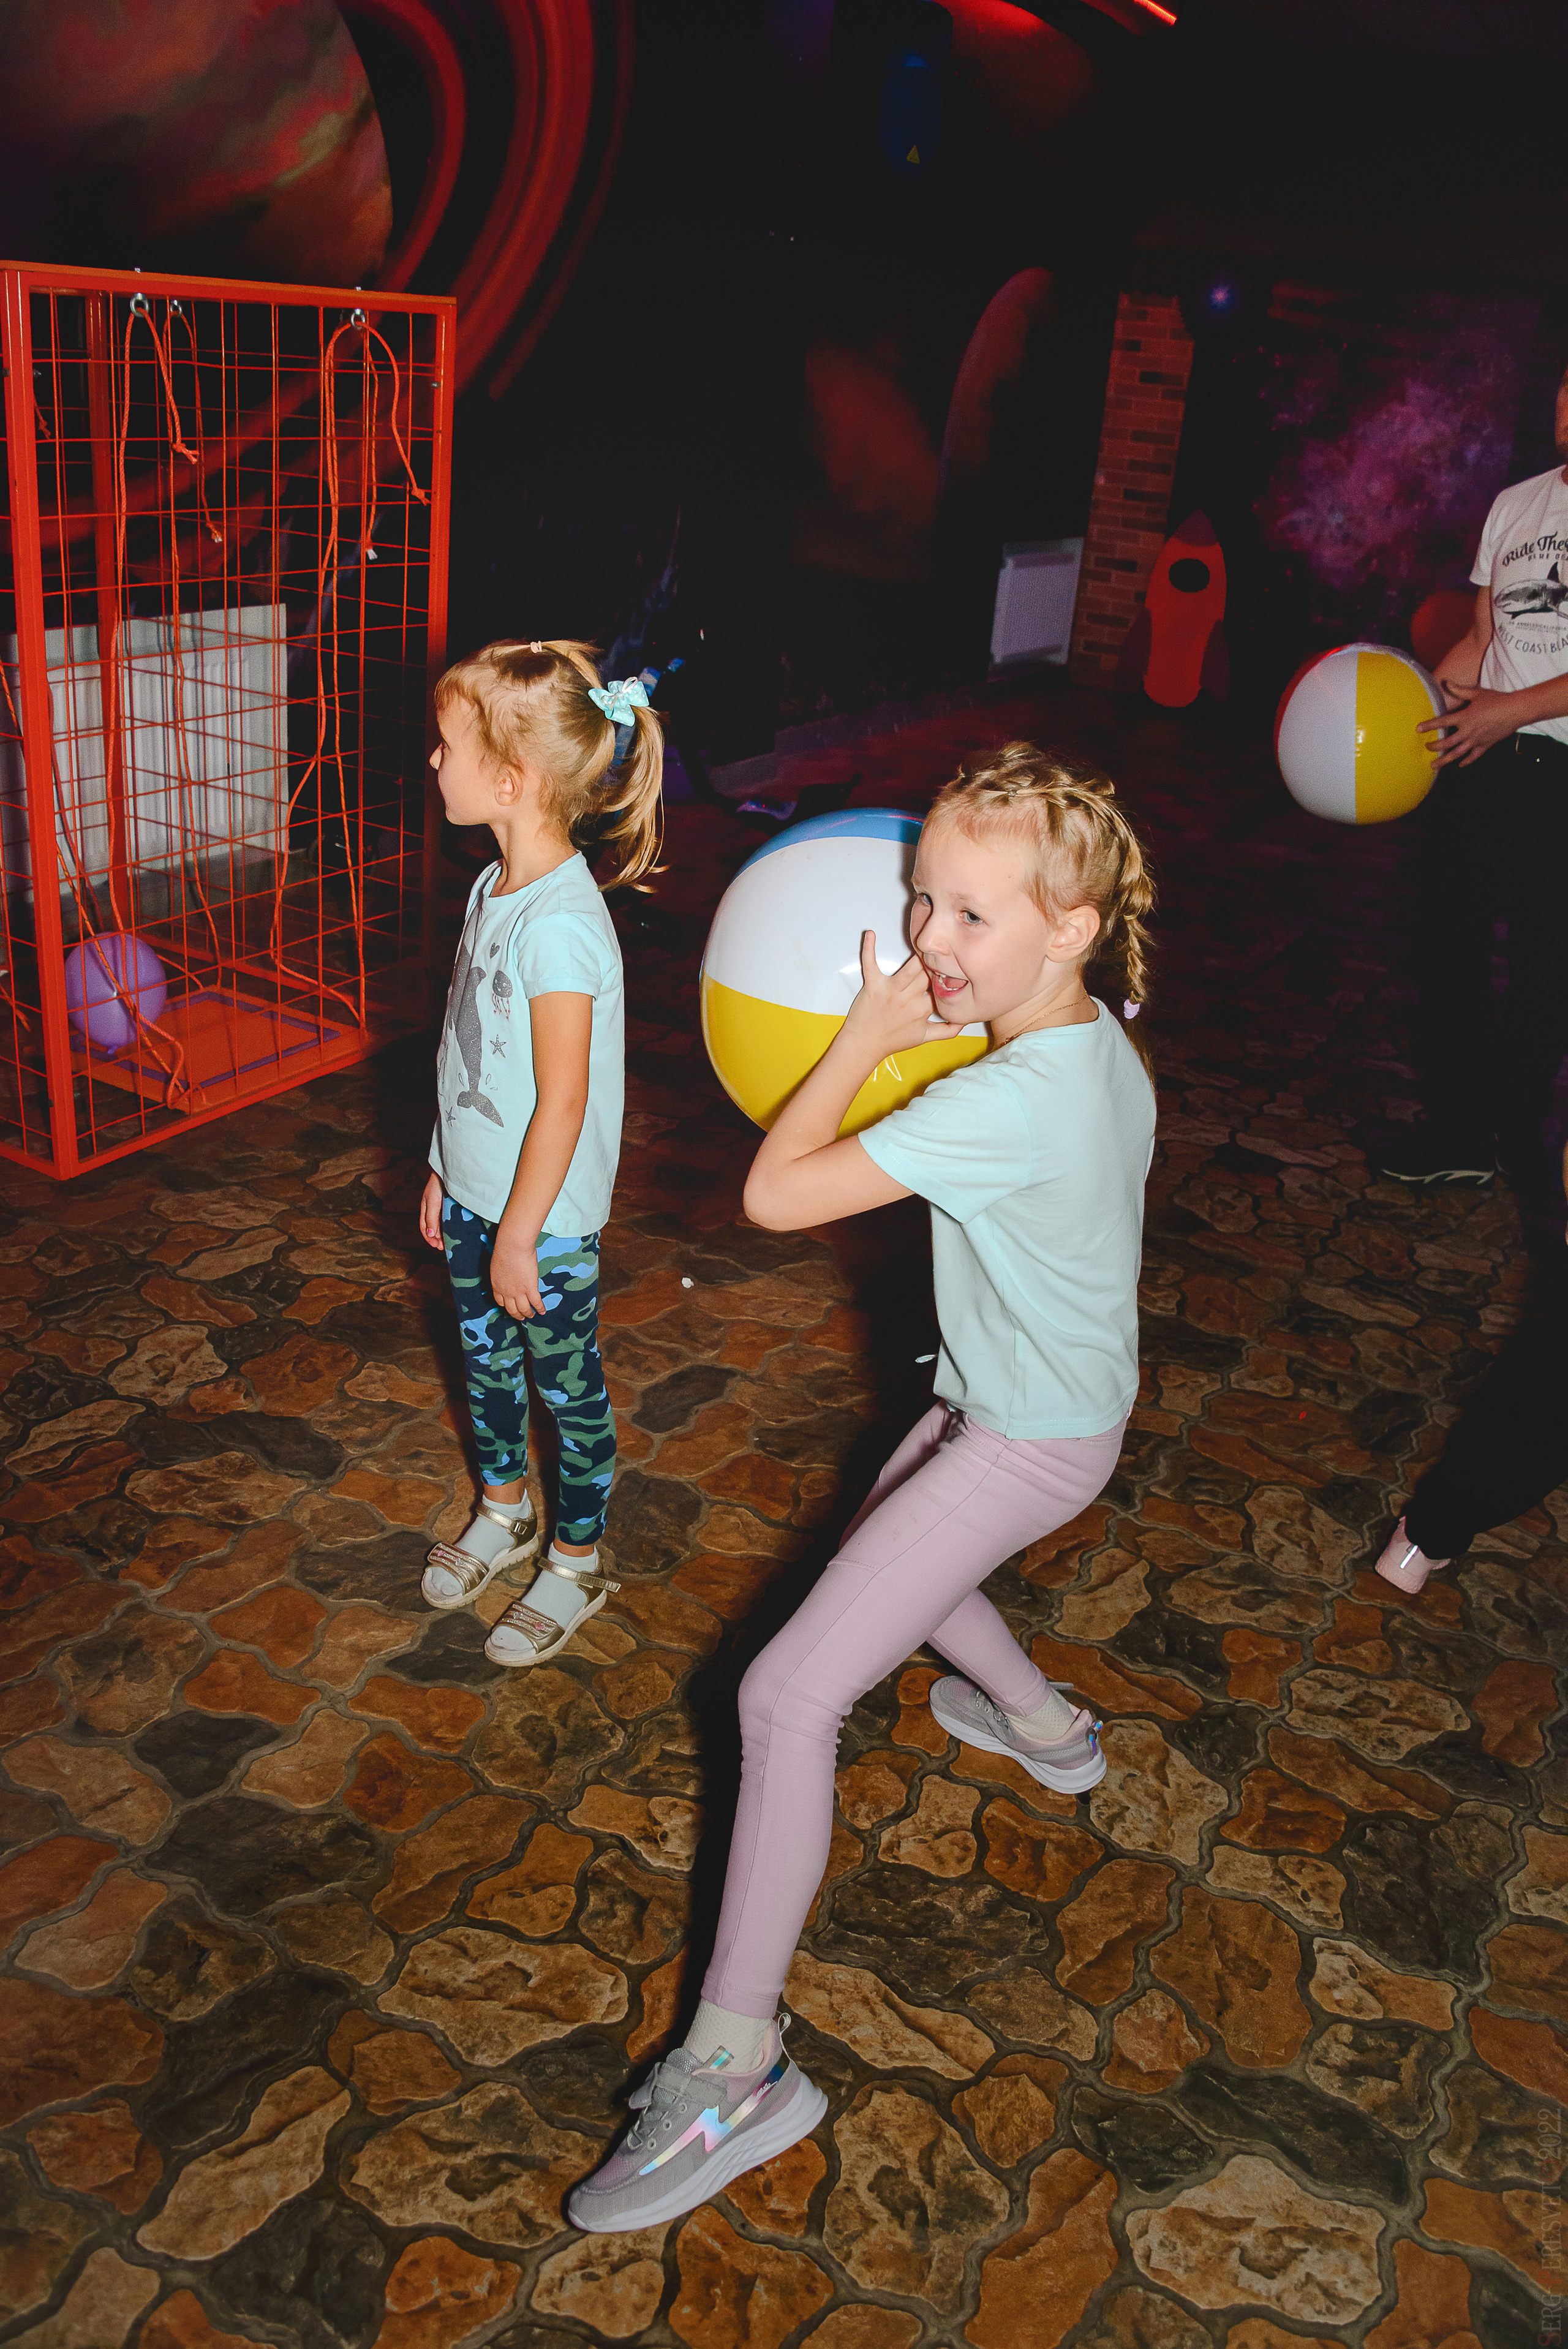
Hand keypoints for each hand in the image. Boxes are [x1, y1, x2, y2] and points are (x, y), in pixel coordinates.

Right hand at [419, 1172, 444, 1249]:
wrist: (450, 1171)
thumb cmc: (438, 1184)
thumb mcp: (433, 1203)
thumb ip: (431, 1218)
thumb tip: (430, 1235)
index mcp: (425, 1208)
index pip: (424, 1227)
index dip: (429, 1238)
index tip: (436, 1246)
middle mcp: (432, 1209)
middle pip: (432, 1227)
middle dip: (437, 1238)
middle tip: (444, 1248)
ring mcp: (441, 1206)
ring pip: (440, 1224)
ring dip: (443, 1234)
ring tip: (449, 1242)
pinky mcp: (450, 1204)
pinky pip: (448, 1218)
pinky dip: (449, 1226)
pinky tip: (454, 1231)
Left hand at [491, 1223, 544, 1319]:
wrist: (512, 1246)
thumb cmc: (505, 1249)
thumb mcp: (499, 1265)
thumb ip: (503, 1273)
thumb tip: (509, 1272)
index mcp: (497, 1286)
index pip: (500, 1302)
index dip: (506, 1306)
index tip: (510, 1307)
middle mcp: (506, 1292)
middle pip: (512, 1309)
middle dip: (517, 1315)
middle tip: (522, 1318)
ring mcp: (518, 1292)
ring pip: (524, 1309)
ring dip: (528, 1314)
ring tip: (532, 1315)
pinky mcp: (530, 1288)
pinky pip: (536, 1302)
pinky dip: (540, 1308)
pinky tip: (543, 1311)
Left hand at [839, 930, 955, 1062]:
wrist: (864, 1046)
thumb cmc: (892, 1040)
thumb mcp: (924, 1038)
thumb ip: (947, 1030)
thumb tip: (964, 1022)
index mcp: (923, 1009)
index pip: (942, 988)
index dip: (948, 977)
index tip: (955, 969)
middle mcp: (909, 999)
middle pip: (929, 975)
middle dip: (937, 964)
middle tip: (942, 953)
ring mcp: (891, 991)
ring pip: (911, 967)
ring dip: (919, 956)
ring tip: (925, 944)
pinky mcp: (873, 985)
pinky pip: (870, 964)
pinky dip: (869, 948)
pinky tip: (871, 934)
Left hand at [1419, 683, 1518, 768]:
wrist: (1516, 710)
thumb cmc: (1497, 700)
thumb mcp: (1477, 693)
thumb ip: (1459, 690)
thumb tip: (1446, 682)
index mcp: (1465, 717)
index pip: (1442, 722)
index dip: (1429, 725)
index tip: (1418, 729)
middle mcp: (1468, 731)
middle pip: (1446, 743)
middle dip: (1434, 746)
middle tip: (1426, 747)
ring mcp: (1476, 740)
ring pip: (1456, 754)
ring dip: (1444, 760)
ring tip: (1433, 766)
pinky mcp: (1485, 745)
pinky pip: (1473, 756)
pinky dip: (1466, 761)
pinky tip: (1460, 764)